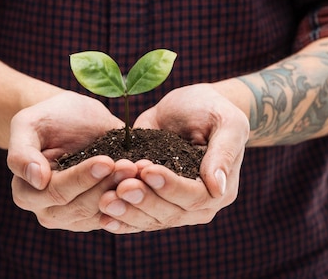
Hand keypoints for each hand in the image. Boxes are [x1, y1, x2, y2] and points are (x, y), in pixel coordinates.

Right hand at [7, 90, 136, 230]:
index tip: (106, 161)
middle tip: (129, 165)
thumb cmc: (48, 118)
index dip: (82, 178)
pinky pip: (117, 214)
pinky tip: (143, 178)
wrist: (71, 118)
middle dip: (107, 186)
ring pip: (101, 213)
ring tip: (139, 170)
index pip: (57, 193)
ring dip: (122, 193)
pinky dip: (131, 198)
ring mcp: (75, 217)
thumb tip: (36, 179)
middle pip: (80, 208)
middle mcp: (48, 211)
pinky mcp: (99, 214)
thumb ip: (22, 151)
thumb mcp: (28, 124)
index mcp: (26, 192)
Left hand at [98, 83, 249, 232]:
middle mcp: (197, 206)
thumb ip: (223, 153)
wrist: (193, 107)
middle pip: (169, 213)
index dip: (170, 186)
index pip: (194, 196)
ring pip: (150, 220)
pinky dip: (120, 219)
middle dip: (143, 200)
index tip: (147, 169)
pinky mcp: (153, 201)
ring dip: (127, 212)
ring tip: (105, 200)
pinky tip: (102, 217)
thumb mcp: (226, 123)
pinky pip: (137, 218)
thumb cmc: (213, 110)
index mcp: (219, 190)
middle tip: (121, 187)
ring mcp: (173, 207)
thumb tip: (218, 187)